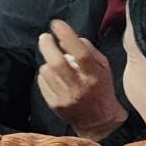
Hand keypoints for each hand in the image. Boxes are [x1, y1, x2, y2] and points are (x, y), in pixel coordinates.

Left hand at [36, 21, 124, 140]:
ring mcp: (65, 97)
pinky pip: (43, 83)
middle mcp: (79, 87)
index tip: (57, 24)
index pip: (81, 53)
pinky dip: (45, 75)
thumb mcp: (103, 68)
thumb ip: (88, 51)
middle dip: (47, 46)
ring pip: (47, 72)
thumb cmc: (101, 88)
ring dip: (47, 62)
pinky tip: (53, 77)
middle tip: (45, 37)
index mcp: (94, 76)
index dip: (67, 36)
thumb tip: (67, 38)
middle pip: (57, 63)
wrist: (98, 121)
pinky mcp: (55, 105)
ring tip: (53, 61)